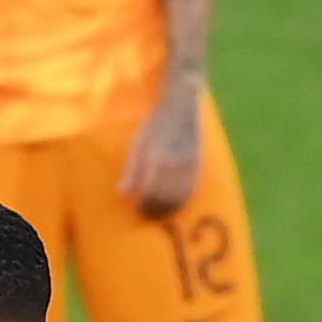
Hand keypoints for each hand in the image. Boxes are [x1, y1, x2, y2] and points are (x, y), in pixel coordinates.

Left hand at [119, 75, 204, 218]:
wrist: (182, 106)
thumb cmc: (155, 124)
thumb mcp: (137, 142)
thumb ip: (132, 168)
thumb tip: (122, 192)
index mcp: (156, 156)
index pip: (150, 190)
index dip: (144, 205)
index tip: (137, 210)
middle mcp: (174, 162)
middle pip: (165, 196)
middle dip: (155, 209)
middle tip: (147, 215)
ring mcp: (188, 163)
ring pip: (180, 195)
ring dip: (169, 207)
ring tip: (160, 212)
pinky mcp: (199, 163)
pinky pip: (192, 188)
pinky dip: (184, 199)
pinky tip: (177, 203)